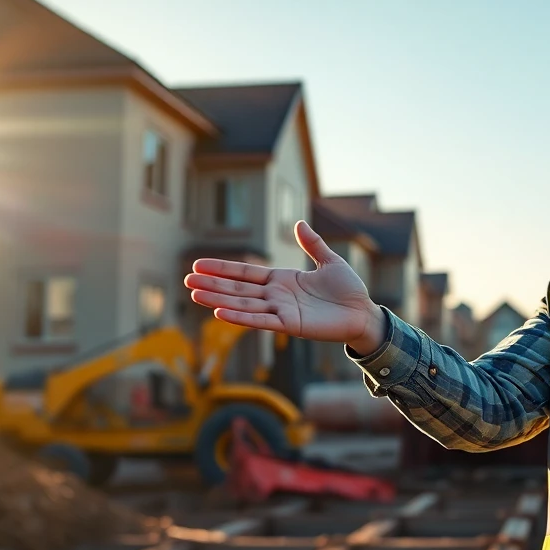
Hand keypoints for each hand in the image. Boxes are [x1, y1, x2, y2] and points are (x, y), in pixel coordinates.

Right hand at [184, 221, 388, 354]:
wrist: (363, 313)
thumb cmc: (348, 290)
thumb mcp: (330, 262)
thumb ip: (312, 245)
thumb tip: (298, 224)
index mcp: (282, 280)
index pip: (245, 273)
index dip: (223, 269)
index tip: (199, 264)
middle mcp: (276, 296)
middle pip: (238, 289)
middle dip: (213, 284)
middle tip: (187, 280)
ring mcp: (281, 311)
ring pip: (243, 304)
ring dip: (219, 300)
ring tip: (194, 294)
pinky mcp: (289, 325)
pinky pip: (261, 321)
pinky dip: (241, 317)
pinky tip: (220, 314)